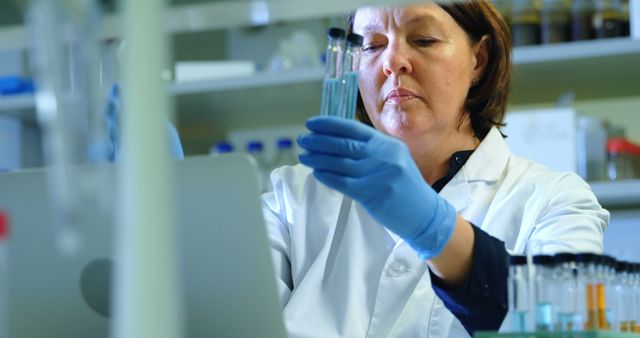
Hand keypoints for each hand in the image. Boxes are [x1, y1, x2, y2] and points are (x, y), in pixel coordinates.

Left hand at [297, 116, 455, 258]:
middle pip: (344, 144)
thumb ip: (372, 149)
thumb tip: (337, 140)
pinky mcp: (372, 194)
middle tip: (302, 140)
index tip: (311, 124)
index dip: (329, 125)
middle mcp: (384, 156)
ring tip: (304, 156)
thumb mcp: (394, 159)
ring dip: (317, 158)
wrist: (425, 214)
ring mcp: (378, 175)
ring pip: (340, 163)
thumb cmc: (405, 187)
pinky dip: (327, 176)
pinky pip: (343, 183)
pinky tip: (316, 172)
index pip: (353, 128)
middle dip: (319, 141)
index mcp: (388, 144)